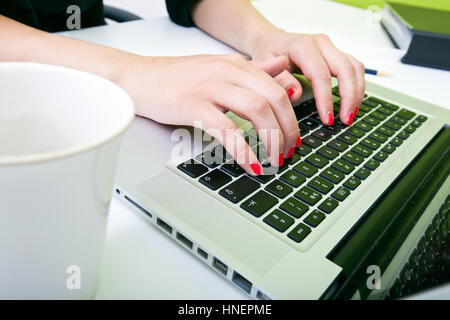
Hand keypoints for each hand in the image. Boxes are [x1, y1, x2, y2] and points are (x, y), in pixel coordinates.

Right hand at [118, 53, 300, 174]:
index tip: (293, 137)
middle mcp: (227, 71)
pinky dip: (244, 151)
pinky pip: (227, 130)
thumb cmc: (175, 77)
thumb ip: (252, 69)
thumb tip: (282, 70)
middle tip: (288, 152)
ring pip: (257, 110)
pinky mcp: (192, 106)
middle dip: (287, 129)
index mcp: (237, 64)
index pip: (278, 87)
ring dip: (272, 140)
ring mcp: (210, 87)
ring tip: (274, 160)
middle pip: (275, 98)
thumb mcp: (218, 67)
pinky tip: (251, 165)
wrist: (137, 78)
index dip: (292, 116)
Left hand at [249, 30, 364, 124]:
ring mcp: (331, 47)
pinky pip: (354, 68)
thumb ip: (281, 80)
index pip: (321, 74)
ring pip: (354, 67)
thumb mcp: (265, 67)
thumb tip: (296, 94)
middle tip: (345, 119)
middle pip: (345, 68)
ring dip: (356, 92)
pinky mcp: (336, 53)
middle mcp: (320, 43)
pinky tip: (351, 102)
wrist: (271, 41)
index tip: (327, 118)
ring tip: (350, 114)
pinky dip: (356, 86)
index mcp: (302, 46)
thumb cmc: (268, 54)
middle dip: (349, 96)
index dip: (326, 98)